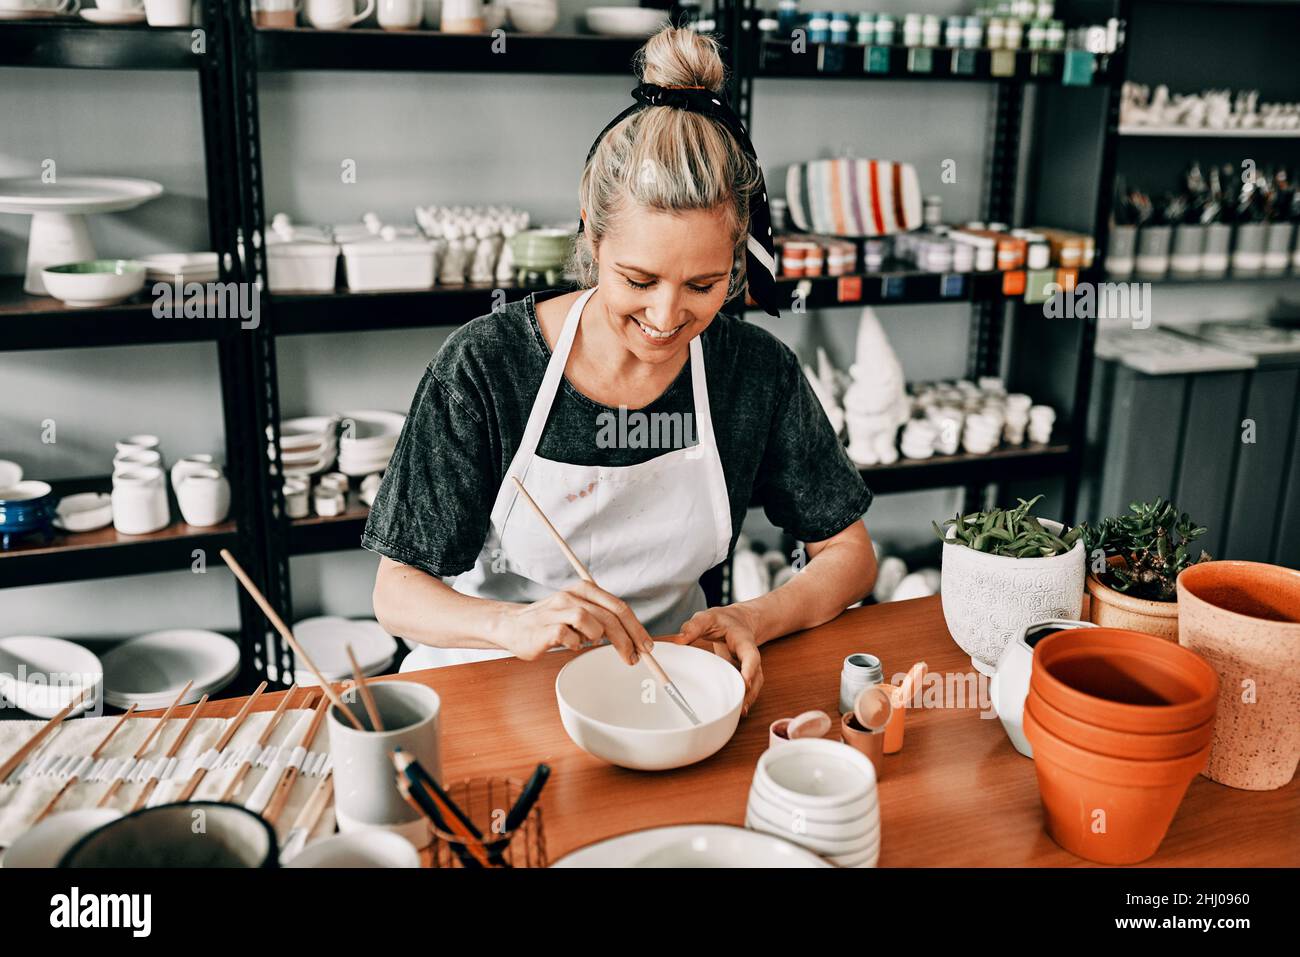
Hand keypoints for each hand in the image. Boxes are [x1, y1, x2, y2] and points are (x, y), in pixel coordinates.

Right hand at [501, 581, 653, 664]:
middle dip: (627, 640)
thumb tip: (632, 639)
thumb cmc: (550, 622)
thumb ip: (602, 620)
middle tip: (634, 658)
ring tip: (587, 643)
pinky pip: (569, 636)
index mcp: (584, 590)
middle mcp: (572, 596)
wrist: (513, 625)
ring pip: (590, 622)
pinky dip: (575, 644)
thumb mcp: (579, 612)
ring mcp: (557, 610)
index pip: (619, 607)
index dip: (636, 628)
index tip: (646, 646)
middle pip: (610, 616)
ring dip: (596, 638)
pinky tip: (570, 645)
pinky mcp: (545, 627)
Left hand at [668, 605, 763, 715]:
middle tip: (740, 706)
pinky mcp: (742, 675)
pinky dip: (743, 699)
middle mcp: (750, 657)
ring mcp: (748, 667)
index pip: (751, 656)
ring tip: (739, 712)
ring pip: (754, 685)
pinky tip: (736, 710)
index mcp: (744, 641)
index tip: (745, 681)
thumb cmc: (723, 620)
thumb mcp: (708, 618)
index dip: (749, 669)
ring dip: (748, 699)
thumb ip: (694, 627)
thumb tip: (679, 640)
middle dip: (750, 692)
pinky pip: (747, 688)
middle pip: (756, 676)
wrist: (737, 622)